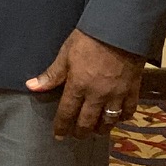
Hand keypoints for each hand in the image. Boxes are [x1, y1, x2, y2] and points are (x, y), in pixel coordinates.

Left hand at [27, 28, 144, 139]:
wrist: (121, 29)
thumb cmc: (89, 39)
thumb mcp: (66, 54)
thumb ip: (51, 74)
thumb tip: (32, 87)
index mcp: (78, 85)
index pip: (67, 113)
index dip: (62, 126)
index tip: (58, 135)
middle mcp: (98, 94)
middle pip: (88, 122)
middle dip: (81, 132)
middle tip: (77, 136)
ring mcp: (117, 94)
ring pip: (110, 120)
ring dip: (102, 128)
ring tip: (96, 131)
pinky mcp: (133, 89)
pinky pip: (129, 110)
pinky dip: (122, 117)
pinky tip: (118, 118)